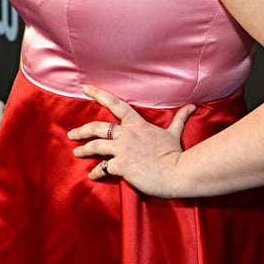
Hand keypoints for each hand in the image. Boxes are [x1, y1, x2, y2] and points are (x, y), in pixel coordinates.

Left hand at [67, 84, 195, 198]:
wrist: (178, 172)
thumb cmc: (176, 153)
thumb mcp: (174, 133)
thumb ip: (179, 118)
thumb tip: (192, 106)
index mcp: (137, 124)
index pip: (115, 104)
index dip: (99, 94)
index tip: (85, 88)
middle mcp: (126, 134)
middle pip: (97, 127)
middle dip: (81, 130)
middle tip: (72, 134)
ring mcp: (122, 150)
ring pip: (95, 146)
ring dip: (83, 149)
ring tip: (76, 152)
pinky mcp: (121, 166)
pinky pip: (103, 168)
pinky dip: (96, 172)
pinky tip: (92, 175)